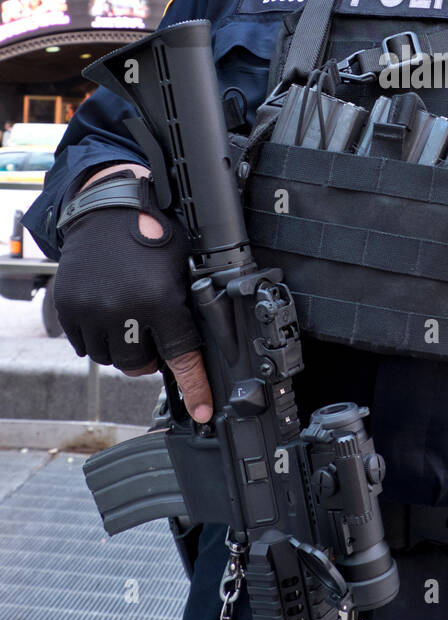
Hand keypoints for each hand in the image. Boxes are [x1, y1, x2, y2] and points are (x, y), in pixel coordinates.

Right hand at [56, 164, 212, 421]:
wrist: (109, 207)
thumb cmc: (154, 234)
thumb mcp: (185, 266)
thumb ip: (189, 306)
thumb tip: (205, 345)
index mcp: (160, 300)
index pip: (181, 356)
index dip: (195, 387)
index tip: (202, 412)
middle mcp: (123, 310)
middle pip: (138, 365)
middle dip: (150, 358)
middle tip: (154, 338)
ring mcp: (92, 311)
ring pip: (110, 358)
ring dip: (123, 348)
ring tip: (131, 321)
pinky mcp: (69, 308)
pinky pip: (85, 345)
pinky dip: (99, 338)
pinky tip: (109, 315)